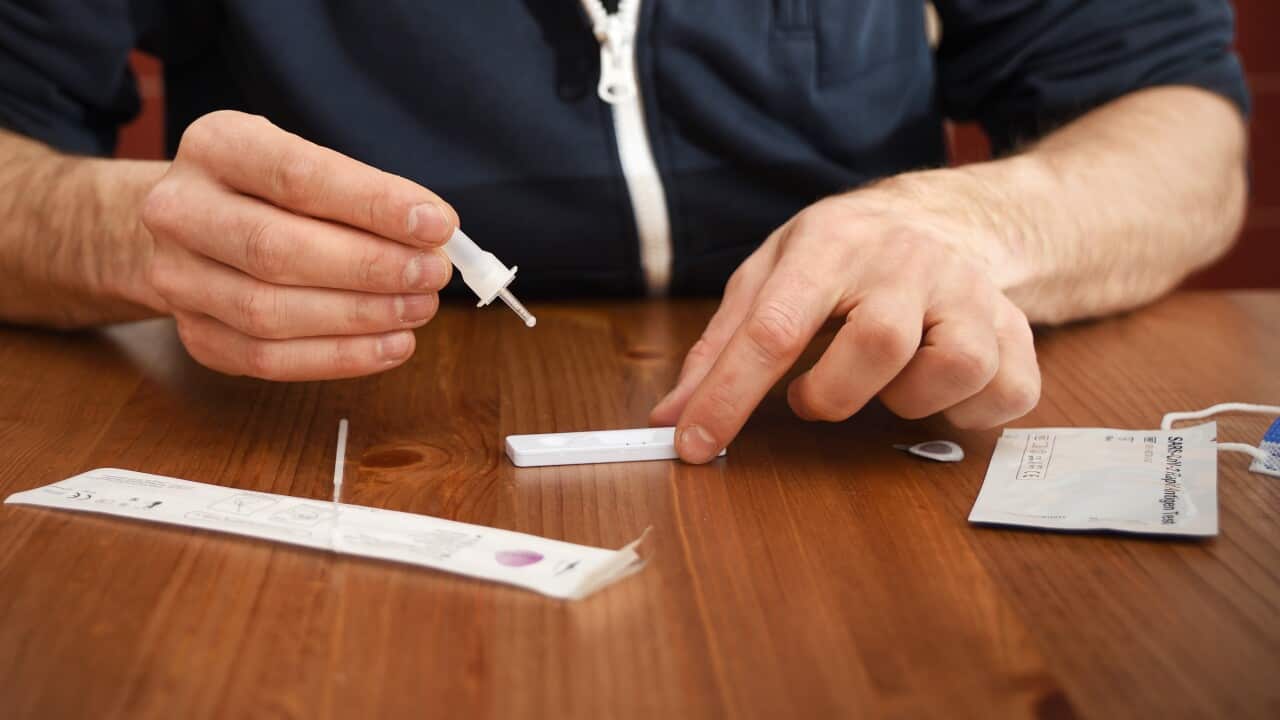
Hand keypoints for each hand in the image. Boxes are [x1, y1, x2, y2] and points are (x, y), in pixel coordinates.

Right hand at [141, 111, 456, 379]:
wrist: (186, 228)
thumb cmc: (268, 192)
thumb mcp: (305, 163)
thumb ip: (361, 195)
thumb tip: (433, 238)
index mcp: (215, 146)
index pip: (298, 176)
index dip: (374, 204)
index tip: (437, 225)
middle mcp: (180, 210)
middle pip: (277, 249)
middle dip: (369, 267)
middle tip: (433, 274)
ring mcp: (178, 278)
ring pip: (269, 311)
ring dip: (359, 316)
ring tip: (419, 308)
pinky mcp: (196, 334)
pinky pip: (268, 359)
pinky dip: (339, 357)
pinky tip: (392, 345)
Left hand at [650, 176, 1040, 462]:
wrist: (943, 217)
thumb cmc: (842, 256)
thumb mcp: (770, 274)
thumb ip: (720, 346)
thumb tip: (671, 418)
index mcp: (832, 243)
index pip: (775, 326)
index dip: (729, 396)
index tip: (695, 445)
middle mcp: (908, 262)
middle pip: (878, 343)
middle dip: (832, 395)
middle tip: (812, 397)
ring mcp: (971, 293)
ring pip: (955, 366)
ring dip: (908, 400)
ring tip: (884, 384)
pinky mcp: (1015, 328)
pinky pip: (1009, 390)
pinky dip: (969, 412)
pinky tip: (938, 393)